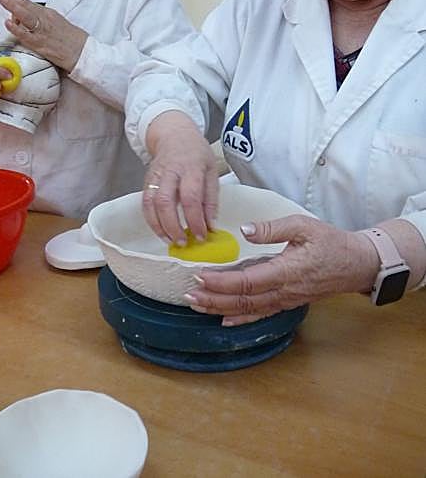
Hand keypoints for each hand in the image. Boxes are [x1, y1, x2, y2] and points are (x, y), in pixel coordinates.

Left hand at [0, 0, 87, 72]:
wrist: (82, 52)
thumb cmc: (70, 40)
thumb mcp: (56, 23)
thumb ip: (40, 19)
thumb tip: (22, 18)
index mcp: (48, 13)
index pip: (27, 2)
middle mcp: (45, 19)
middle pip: (25, 5)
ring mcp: (42, 31)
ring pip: (25, 16)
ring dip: (12, 6)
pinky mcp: (41, 44)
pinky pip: (26, 35)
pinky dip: (17, 29)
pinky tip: (8, 23)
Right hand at [143, 111, 218, 243]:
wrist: (174, 134)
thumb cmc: (196, 153)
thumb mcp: (212, 170)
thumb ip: (211, 199)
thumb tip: (211, 226)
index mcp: (191, 167)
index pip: (191, 197)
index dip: (195, 220)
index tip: (202, 236)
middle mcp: (171, 171)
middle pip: (165, 201)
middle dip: (173, 226)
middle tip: (184, 242)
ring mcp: (156, 175)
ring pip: (151, 204)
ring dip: (160, 226)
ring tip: (171, 240)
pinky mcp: (147, 181)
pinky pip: (145, 203)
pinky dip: (151, 220)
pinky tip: (161, 231)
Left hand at [184, 215, 379, 324]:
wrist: (356, 264)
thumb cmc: (331, 242)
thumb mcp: (304, 225)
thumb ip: (272, 228)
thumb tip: (245, 231)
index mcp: (287, 271)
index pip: (248, 281)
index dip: (222, 282)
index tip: (201, 275)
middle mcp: (284, 291)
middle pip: (243, 300)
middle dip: (214, 299)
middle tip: (189, 294)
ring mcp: (286, 299)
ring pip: (249, 309)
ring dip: (221, 308)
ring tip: (197, 304)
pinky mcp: (288, 301)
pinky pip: (261, 313)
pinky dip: (240, 318)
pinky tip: (224, 319)